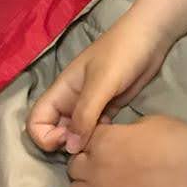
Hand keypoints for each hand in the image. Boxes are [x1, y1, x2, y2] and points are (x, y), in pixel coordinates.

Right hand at [26, 8, 169, 155]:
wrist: (151, 37)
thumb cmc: (122, 54)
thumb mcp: (101, 83)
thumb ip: (85, 115)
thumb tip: (69, 148)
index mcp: (62, 90)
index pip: (36, 121)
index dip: (45, 136)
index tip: (68, 139)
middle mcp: (71, 100)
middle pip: (54, 130)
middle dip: (66, 144)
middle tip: (89, 146)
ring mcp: (90, 104)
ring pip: (76, 132)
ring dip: (84, 143)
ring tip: (102, 144)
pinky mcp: (108, 107)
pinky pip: (95, 130)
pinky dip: (99, 138)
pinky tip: (114, 138)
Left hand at [68, 115, 186, 186]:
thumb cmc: (177, 141)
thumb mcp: (147, 123)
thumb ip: (122, 132)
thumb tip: (116, 140)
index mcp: (102, 141)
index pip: (83, 140)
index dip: (94, 141)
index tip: (107, 145)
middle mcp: (95, 169)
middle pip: (74, 168)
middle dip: (87, 164)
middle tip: (106, 165)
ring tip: (106, 186)